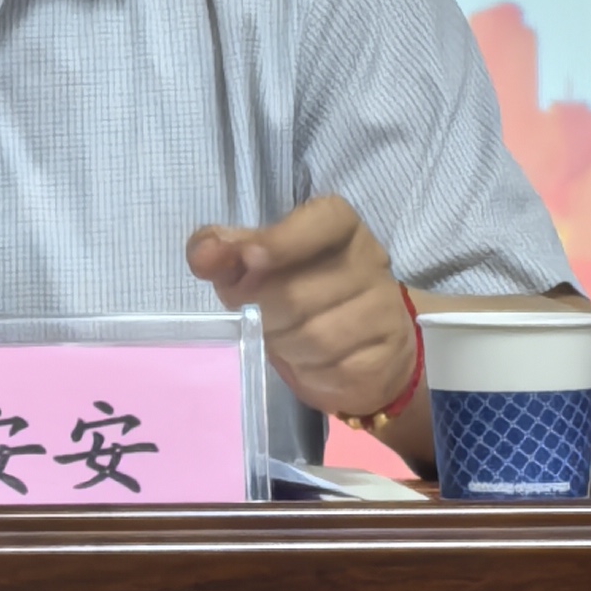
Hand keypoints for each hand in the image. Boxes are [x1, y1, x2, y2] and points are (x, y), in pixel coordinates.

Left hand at [186, 194, 415, 424]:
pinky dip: (309, 370)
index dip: (283, 240)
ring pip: (314, 336)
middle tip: (251, 316)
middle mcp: (369, 260)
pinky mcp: (386, 353)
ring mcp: (383, 308)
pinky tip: (309, 362)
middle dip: (260, 310)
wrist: (366, 346)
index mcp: (339, 226)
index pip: (323, 220)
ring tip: (281, 339)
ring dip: (282, 344)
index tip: (249, 258)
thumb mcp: (261, 266)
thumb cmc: (304, 293)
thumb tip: (204, 253)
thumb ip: (227, 252)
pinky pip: (334, 368)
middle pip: (298, 291)